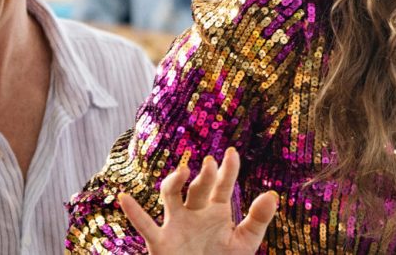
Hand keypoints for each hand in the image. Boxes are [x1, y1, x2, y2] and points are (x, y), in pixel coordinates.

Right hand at [118, 147, 277, 254]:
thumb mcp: (245, 243)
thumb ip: (258, 220)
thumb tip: (271, 195)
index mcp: (216, 209)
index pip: (222, 184)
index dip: (228, 169)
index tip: (231, 152)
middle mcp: (194, 211)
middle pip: (198, 187)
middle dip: (203, 175)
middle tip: (209, 164)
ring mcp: (176, 224)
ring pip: (170, 195)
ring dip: (174, 182)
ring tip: (182, 171)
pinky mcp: (161, 241)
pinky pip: (145, 225)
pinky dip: (133, 212)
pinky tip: (124, 197)